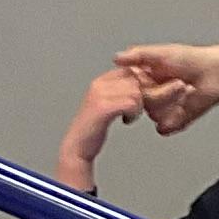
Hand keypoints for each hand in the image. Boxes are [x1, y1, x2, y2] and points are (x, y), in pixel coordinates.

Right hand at [53, 66, 146, 191]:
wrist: (78, 147)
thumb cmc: (94, 128)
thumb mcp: (106, 104)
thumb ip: (118, 92)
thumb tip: (139, 85)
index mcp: (99, 81)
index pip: (129, 71)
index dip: (139, 86)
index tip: (136, 102)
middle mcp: (98, 84)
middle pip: (134, 80)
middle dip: (140, 96)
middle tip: (133, 111)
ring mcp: (99, 95)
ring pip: (135, 92)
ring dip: (138, 106)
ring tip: (129, 117)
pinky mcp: (103, 108)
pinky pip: (131, 103)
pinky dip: (133, 114)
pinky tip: (126, 121)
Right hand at [114, 39, 218, 134]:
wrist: (214, 74)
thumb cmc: (191, 60)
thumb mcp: (161, 53)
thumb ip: (138, 55)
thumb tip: (116, 58)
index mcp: (142, 78)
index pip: (128, 88)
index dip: (137, 86)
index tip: (150, 79)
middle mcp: (149, 94)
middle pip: (141, 103)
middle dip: (162, 93)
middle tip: (179, 82)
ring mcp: (160, 109)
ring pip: (153, 115)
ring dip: (171, 103)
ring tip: (187, 90)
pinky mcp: (171, 121)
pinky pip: (163, 127)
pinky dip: (173, 120)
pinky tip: (185, 106)